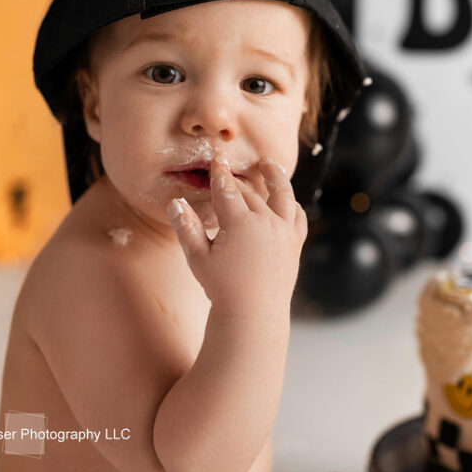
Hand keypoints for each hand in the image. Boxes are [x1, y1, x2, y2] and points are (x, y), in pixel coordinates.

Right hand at [165, 155, 306, 315]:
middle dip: (238, 181)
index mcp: (241, 224)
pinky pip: (297, 216)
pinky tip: (287, 198)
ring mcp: (284, 231)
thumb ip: (187, 228)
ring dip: (275, 177)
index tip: (217, 158)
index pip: (228, 189)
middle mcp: (267, 222)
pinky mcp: (295, 243)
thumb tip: (174, 202)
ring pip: (282, 195)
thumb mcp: (198, 258)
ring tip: (269, 164)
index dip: (220, 173)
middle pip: (250, 192)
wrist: (254, 313)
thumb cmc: (222, 287)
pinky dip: (292, 203)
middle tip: (229, 171)